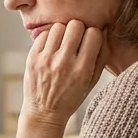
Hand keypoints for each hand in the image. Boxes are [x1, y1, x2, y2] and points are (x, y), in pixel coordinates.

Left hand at [20, 20, 107, 137]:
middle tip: (76, 40)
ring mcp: (46, 60)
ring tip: (63, 44)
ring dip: (63, 32)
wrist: (44, 113)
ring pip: (59, 26)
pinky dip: (49, 38)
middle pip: (76, 25)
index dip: (94, 35)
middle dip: (79, 30)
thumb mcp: (92, 82)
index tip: (90, 42)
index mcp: (82, 70)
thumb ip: (102, 56)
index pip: (94, 34)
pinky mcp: (32, 58)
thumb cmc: (72, 97)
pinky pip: (43, 34)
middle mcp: (64, 63)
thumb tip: (105, 29)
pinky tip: (51, 49)